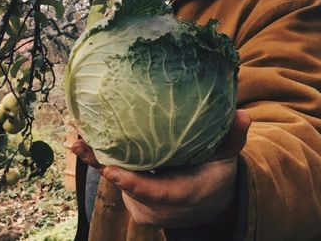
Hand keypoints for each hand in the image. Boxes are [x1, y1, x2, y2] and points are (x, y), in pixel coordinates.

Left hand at [71, 110, 250, 227]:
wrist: (207, 203)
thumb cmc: (215, 174)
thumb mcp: (227, 158)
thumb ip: (233, 137)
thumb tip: (243, 115)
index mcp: (186, 194)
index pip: (159, 194)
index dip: (135, 184)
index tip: (110, 170)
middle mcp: (161, 205)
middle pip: (129, 187)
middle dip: (103, 165)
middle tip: (81, 145)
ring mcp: (145, 204)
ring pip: (118, 181)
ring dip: (95, 159)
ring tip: (76, 138)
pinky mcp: (134, 197)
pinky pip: (116, 178)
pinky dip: (98, 160)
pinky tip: (81, 141)